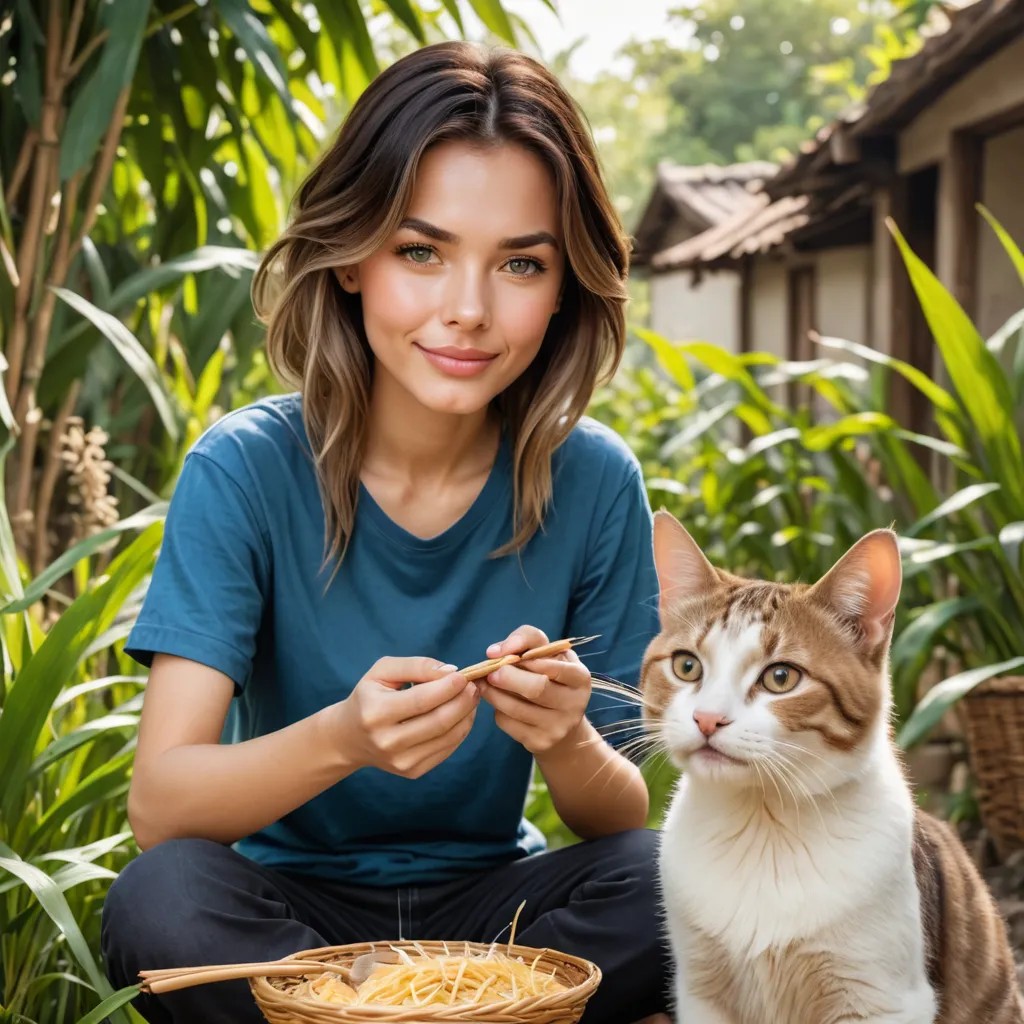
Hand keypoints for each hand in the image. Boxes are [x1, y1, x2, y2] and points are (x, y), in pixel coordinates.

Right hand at [328, 657, 478, 778]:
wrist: (350, 737)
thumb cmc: (370, 696)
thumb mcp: (383, 671)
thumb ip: (416, 666)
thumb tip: (450, 671)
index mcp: (375, 713)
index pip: (422, 700)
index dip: (449, 687)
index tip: (464, 675)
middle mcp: (387, 742)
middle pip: (439, 721)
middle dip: (464, 700)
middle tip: (474, 685)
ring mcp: (401, 761)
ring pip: (448, 736)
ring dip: (467, 714)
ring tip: (470, 697)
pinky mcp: (412, 771)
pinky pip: (447, 749)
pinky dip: (461, 729)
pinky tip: (461, 714)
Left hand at [479, 626, 590, 755]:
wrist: (563, 726)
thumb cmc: (552, 679)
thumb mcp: (549, 654)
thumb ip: (527, 640)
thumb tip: (494, 652)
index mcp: (580, 677)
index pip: (553, 664)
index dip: (525, 657)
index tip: (505, 654)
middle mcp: (573, 703)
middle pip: (535, 688)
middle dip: (507, 677)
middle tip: (490, 672)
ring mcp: (557, 727)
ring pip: (516, 708)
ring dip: (493, 693)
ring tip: (485, 684)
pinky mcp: (539, 742)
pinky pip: (508, 723)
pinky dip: (497, 710)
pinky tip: (498, 702)